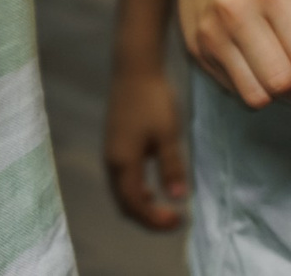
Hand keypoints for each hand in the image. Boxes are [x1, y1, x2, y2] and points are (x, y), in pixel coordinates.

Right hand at [103, 63, 190, 229]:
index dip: (155, 220)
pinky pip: (122, 179)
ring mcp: (111, 153)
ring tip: (165, 211)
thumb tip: (179, 197)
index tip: (179, 221)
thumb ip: (172, 166)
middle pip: (125, 204)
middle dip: (148, 218)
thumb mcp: (168, 133)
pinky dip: (135, 191)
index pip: (136, 205)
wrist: (134, 68)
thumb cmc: (152, 99)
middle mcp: (112, 162)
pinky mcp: (115, 144)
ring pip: (122, 193)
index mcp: (123, 162)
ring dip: (141, 206)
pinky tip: (151, 189)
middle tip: (174, 222)